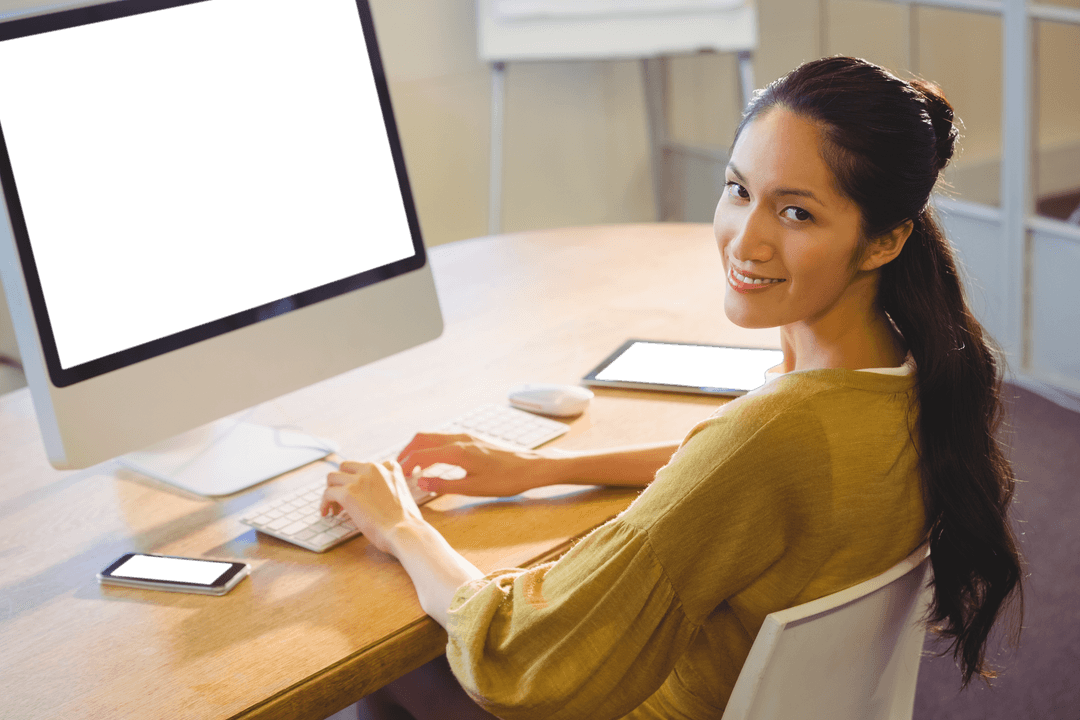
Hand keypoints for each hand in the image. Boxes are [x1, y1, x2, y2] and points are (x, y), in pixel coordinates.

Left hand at [320, 460, 424, 554]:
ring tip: (334, 509)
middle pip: (345, 467)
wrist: (405, 531)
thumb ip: (390, 486)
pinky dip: (324, 503)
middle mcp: (373, 469)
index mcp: (389, 467)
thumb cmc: (406, 521)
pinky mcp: (347, 493)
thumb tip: (376, 496)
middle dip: (342, 482)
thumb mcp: (403, 493)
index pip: (367, 466)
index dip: (359, 480)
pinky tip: (327, 513)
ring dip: (331, 491)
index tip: (359, 493)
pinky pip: (327, 493)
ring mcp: (359, 480)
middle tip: (342, 499)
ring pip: (332, 477)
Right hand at [396, 432, 549, 496]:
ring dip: (419, 448)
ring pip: (433, 436)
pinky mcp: (472, 439)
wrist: (531, 467)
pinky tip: (433, 461)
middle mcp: (460, 439)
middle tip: (398, 468)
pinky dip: (431, 447)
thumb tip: (421, 482)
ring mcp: (466, 437)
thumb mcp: (473, 488)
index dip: (406, 465)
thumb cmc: (506, 479)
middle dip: (407, 452)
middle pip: (422, 438)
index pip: (422, 454)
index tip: (397, 476)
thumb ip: (444, 485)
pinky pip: (444, 439)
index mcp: (458, 451)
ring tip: (413, 466)